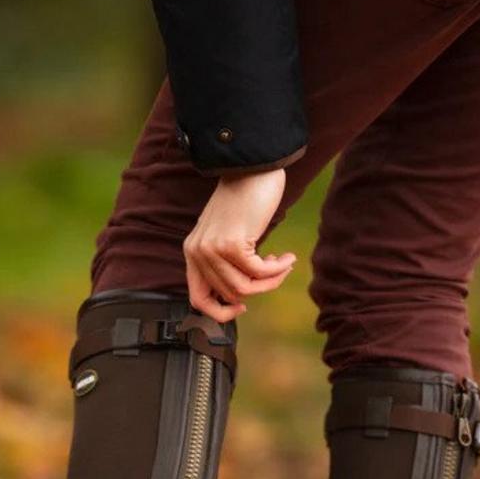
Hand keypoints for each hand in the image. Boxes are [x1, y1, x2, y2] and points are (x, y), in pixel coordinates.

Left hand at [183, 168, 295, 322]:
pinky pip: (259, 272)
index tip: (243, 306)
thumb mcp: (227, 233)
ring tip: (283, 264)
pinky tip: (288, 258)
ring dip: (271, 281)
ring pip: (244, 288)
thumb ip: (225, 261)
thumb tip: (240, 296)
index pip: (198, 300)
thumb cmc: (244, 199)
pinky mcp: (232, 244)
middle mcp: (197, 253)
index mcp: (192, 252)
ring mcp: (212, 250)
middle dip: (259, 289)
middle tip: (276, 272)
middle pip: (230, 295)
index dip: (221, 311)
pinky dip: (278, 269)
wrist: (253, 167)